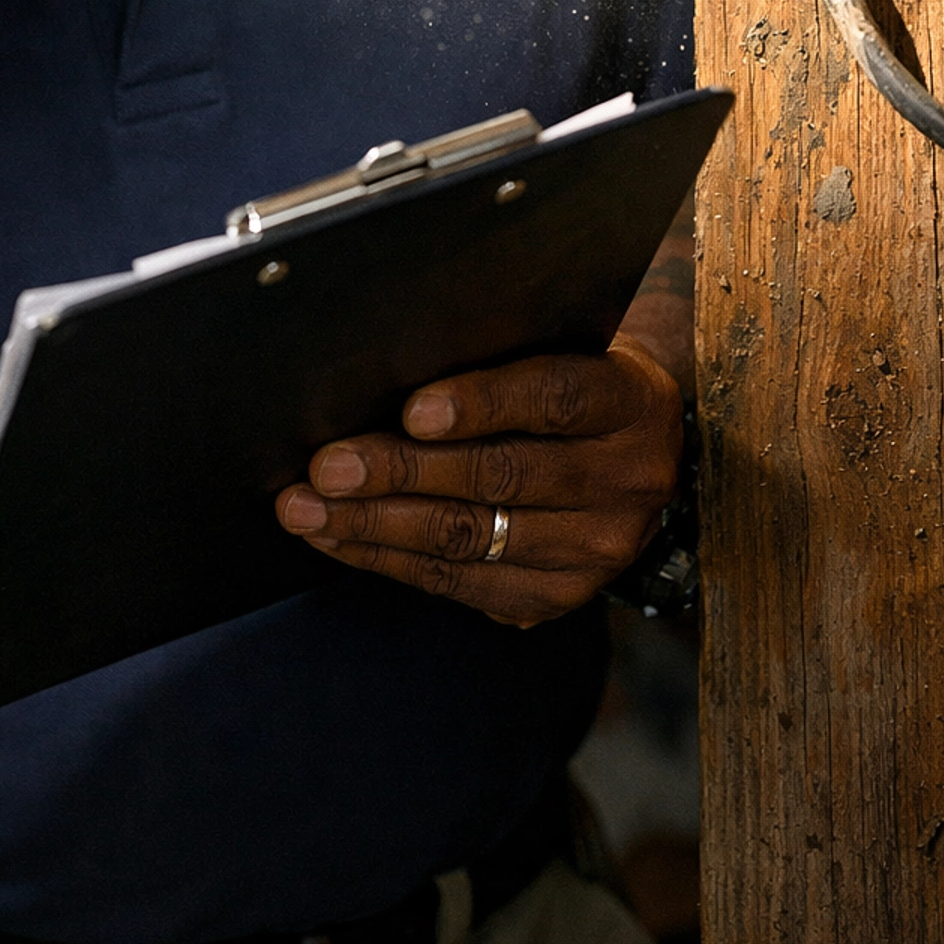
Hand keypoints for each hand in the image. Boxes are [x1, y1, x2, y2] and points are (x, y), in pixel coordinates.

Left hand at [275, 338, 683, 625]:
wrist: (633, 449)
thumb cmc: (568, 376)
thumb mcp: (559, 347)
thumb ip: (498, 354)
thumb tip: (383, 364)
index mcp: (632, 403)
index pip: (555, 398)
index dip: (483, 403)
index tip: (412, 410)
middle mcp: (626, 481)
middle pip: (502, 476)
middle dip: (401, 471)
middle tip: (328, 466)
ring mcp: (596, 550)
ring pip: (472, 537)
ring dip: (376, 524)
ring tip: (310, 508)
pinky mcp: (557, 595)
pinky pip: (461, 582)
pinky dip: (390, 558)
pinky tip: (341, 537)